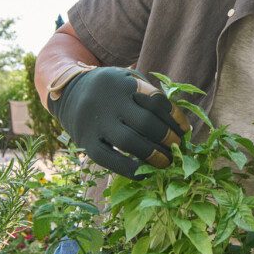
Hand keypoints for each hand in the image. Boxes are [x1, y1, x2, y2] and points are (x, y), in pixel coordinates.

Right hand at [48, 67, 189, 177]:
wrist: (68, 90)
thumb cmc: (110, 89)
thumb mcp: (128, 79)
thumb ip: (150, 96)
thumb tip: (179, 127)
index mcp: (125, 84)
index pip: (156, 101)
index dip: (174, 117)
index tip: (185, 130)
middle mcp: (110, 101)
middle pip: (145, 122)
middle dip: (167, 138)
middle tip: (178, 148)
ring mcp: (96, 122)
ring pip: (129, 141)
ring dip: (152, 155)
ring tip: (166, 163)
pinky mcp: (86, 140)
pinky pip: (110, 159)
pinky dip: (129, 170)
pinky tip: (144, 174)